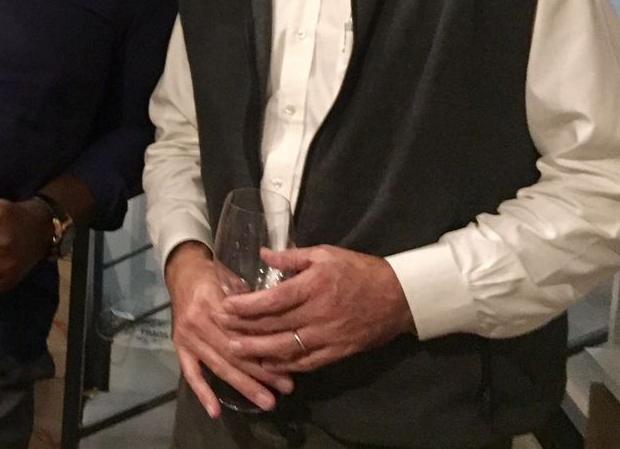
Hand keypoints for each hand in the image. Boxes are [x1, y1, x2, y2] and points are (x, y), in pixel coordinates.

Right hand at [165, 241, 293, 416]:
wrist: (182, 270)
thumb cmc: (213, 274)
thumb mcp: (234, 279)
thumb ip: (251, 303)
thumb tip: (278, 326)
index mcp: (213, 302)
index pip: (242, 331)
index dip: (266, 347)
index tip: (290, 360)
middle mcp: (198, 322)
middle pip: (234, 352)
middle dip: (261, 372)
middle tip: (286, 387)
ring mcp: (187, 336)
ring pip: (218, 366)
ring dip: (243, 385)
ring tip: (267, 401)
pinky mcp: (179, 346)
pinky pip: (191, 373)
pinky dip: (202, 393)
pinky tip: (216, 412)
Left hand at [219, 245, 414, 372]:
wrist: (398, 297)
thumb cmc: (358, 270)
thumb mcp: (325, 253)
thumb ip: (292, 256)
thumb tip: (262, 254)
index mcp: (314, 286)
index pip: (273, 299)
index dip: (247, 306)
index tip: (226, 306)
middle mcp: (318, 314)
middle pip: (275, 326)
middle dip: (245, 330)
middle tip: (221, 330)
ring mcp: (328, 336)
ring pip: (287, 348)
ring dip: (259, 352)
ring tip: (235, 352)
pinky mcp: (338, 351)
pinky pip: (307, 362)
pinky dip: (285, 366)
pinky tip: (267, 364)